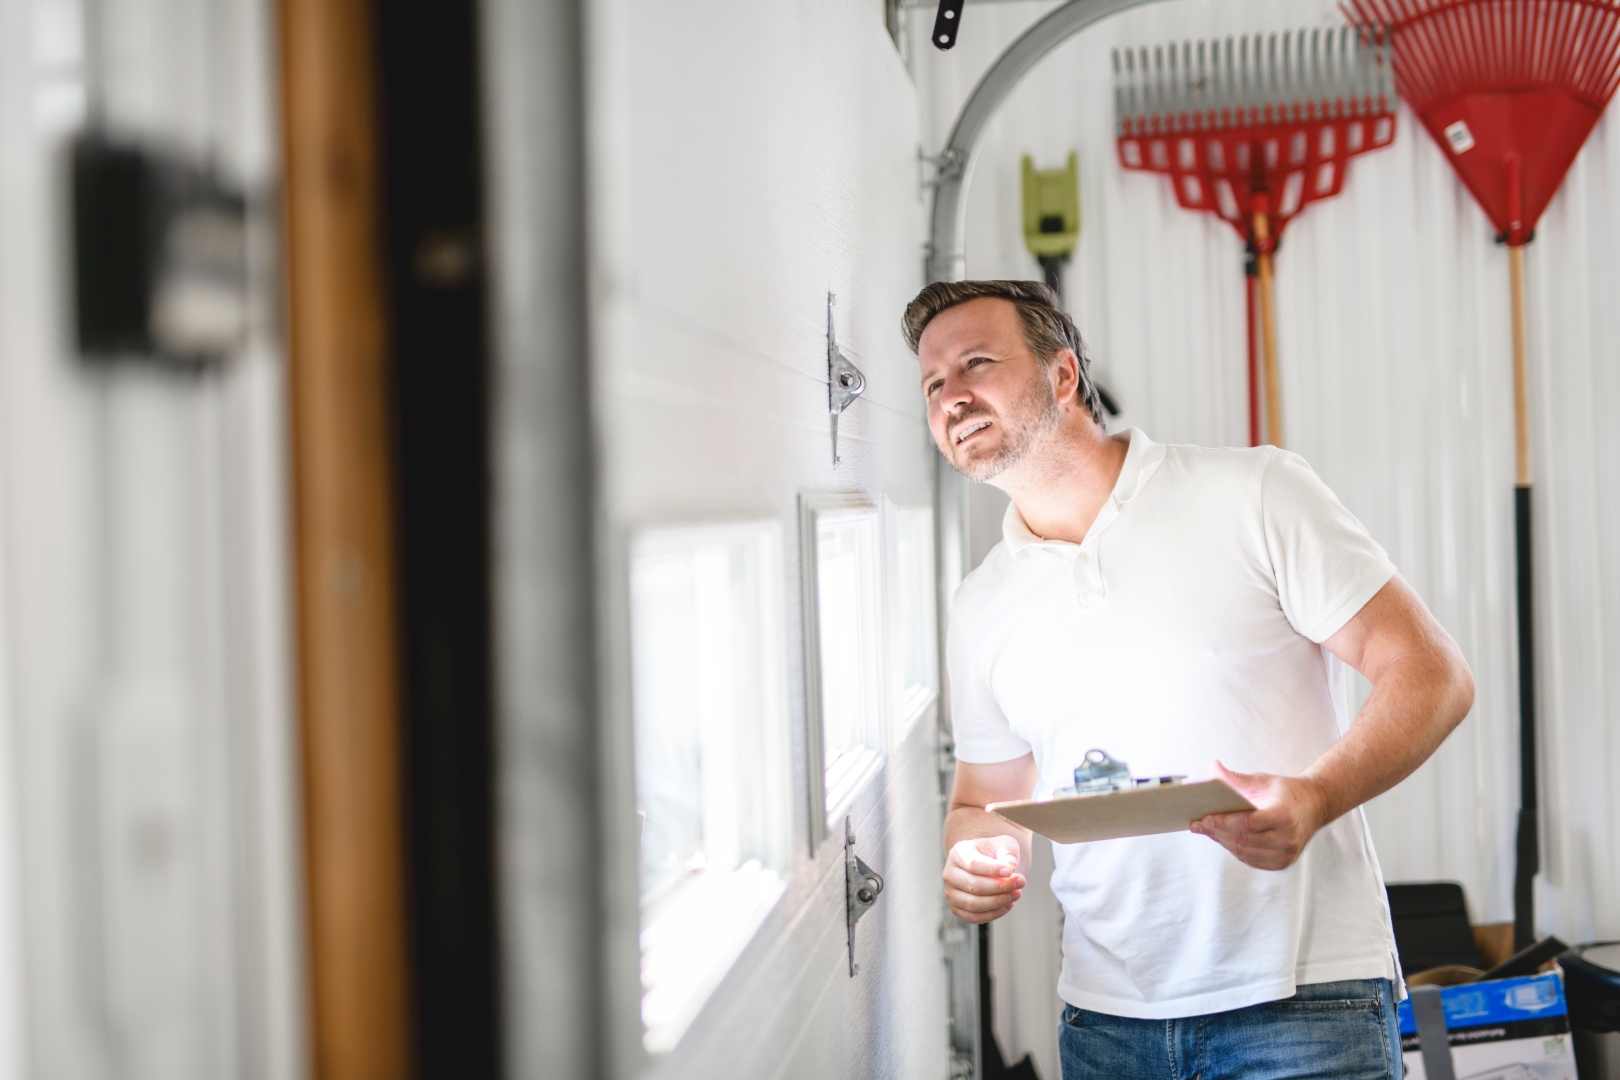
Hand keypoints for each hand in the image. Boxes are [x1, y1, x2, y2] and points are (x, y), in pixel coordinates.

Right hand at [942, 835, 1024, 922]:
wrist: (988, 866)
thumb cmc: (995, 853)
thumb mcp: (1004, 844)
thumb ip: (1008, 851)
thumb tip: (1011, 864)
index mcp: (957, 853)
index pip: (972, 864)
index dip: (992, 870)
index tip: (1011, 872)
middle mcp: (949, 874)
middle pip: (974, 886)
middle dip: (1000, 887)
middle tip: (1021, 882)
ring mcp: (951, 893)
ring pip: (973, 904)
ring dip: (998, 902)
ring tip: (1017, 894)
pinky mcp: (957, 909)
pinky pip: (974, 917)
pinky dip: (993, 914)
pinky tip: (1008, 905)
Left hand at [1191, 761, 1330, 870]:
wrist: (1315, 806)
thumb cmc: (1287, 792)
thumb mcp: (1263, 781)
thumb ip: (1236, 778)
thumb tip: (1212, 767)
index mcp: (1283, 816)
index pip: (1247, 823)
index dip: (1222, 822)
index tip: (1203, 818)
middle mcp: (1286, 838)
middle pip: (1242, 839)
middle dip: (1216, 831)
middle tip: (1197, 825)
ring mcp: (1286, 854)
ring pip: (1244, 851)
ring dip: (1222, 841)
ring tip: (1207, 830)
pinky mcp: (1282, 863)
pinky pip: (1251, 859)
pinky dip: (1234, 849)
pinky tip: (1223, 838)